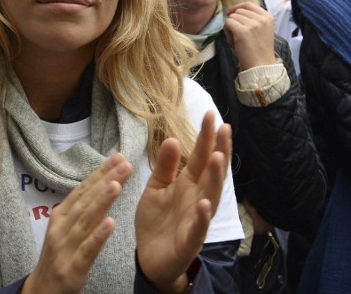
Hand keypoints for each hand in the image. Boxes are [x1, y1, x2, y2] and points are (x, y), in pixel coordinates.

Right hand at [23, 154, 131, 293]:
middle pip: (85, 200)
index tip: (118, 156)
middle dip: (105, 179)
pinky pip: (87, 249)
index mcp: (61, 215)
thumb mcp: (66, 229)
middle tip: (123, 162)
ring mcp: (65, 246)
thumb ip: (82, 211)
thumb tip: (101, 186)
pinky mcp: (72, 267)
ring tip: (116, 184)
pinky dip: (98, 235)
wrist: (42, 291)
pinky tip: (111, 222)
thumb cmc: (59, 257)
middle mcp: (61, 226)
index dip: (100, 172)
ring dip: (101, 201)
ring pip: (85, 220)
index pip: (83, 189)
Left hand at [135, 112, 231, 293]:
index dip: (206, 138)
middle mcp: (197, 198)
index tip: (211, 115)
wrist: (149, 257)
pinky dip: (202, 217)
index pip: (200, 157)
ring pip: (210, 196)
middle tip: (223, 127)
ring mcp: (196, 219)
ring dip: (214, 178)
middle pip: (211, 172)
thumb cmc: (157, 220)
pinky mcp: (188, 241)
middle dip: (218, 150)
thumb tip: (171, 138)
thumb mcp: (156, 187)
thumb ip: (165, 166)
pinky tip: (205, 204)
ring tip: (217, 157)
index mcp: (188, 184)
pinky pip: (198, 228)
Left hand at [224, 2, 276, 69]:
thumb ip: (254, 19)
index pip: (248, 4)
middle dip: (234, 20)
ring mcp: (253, 24)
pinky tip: (232, 41)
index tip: (233, 15)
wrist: (261, 66)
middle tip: (236, 34)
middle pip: (238, 11)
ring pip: (232, 17)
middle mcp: (262, 19)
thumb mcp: (262, 30)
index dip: (237, 8)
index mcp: (268, 17)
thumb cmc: (259, 50)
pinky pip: (228, 23)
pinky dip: (226, 31)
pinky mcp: (243, 31)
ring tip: (236, 39)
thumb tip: (235, 11)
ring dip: (230, 27)